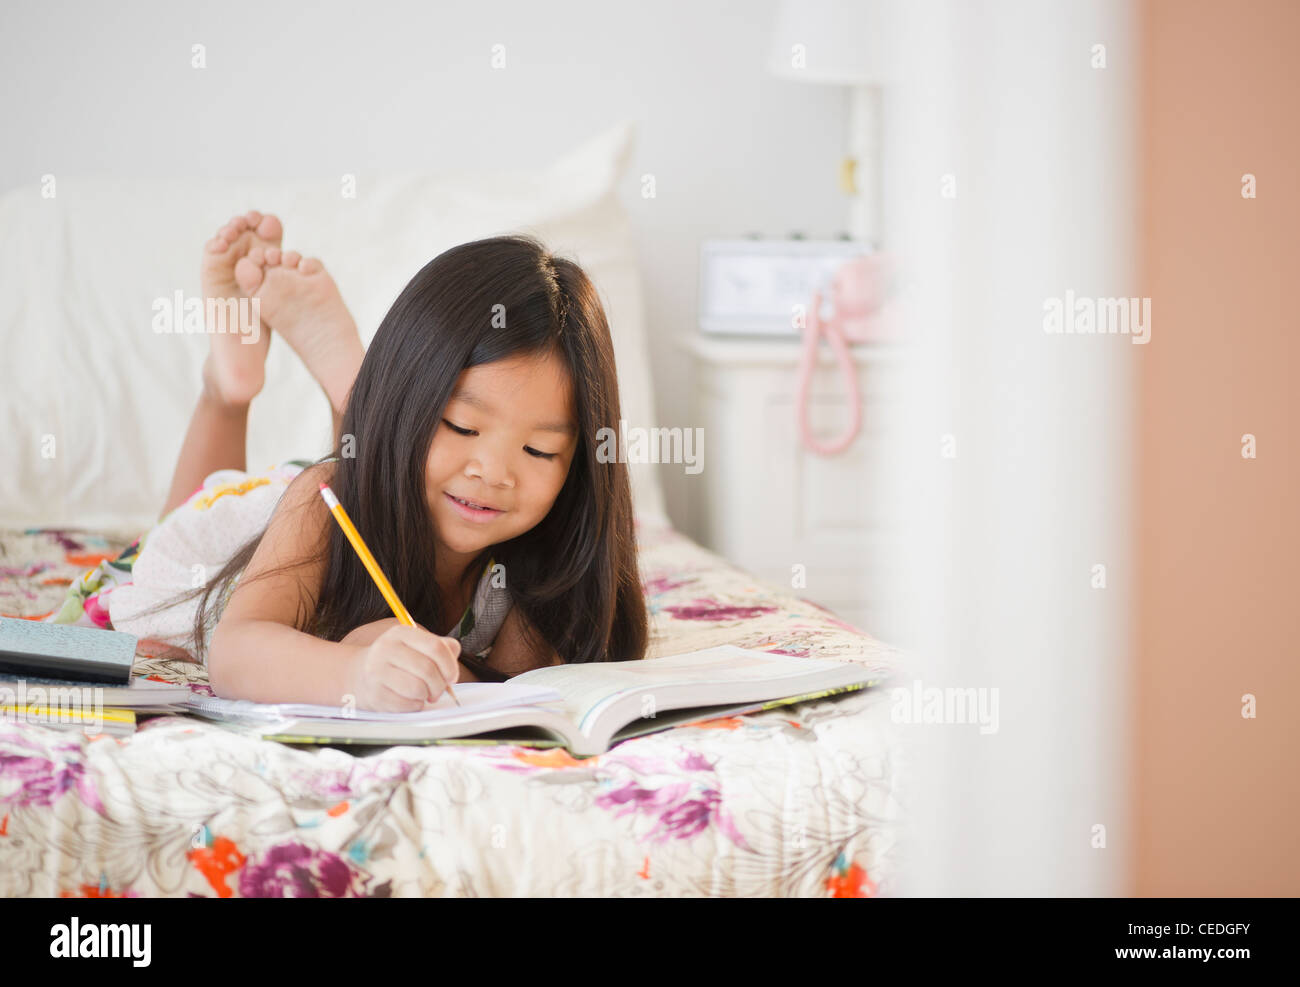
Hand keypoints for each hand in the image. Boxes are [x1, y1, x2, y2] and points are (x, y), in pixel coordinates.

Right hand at [344, 623, 460, 712]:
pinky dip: (415, 706)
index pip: (436, 647)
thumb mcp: (417, 646)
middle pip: (428, 669)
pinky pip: (407, 705)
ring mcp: (377, 672)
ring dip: (427, 696)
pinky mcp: (375, 694)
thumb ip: (441, 648)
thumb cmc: (398, 661)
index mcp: (401, 633)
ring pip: (418, 688)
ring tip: (424, 694)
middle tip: (438, 690)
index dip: (450, 665)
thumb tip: (453, 661)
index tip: (451, 677)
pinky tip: (410, 700)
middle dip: (440, 685)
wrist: (359, 675)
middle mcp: (386, 649)